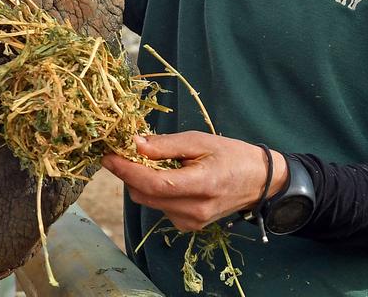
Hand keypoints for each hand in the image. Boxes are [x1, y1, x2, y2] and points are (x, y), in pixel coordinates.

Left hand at [101, 132, 288, 231]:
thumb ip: (165, 145)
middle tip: (126, 152)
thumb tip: (133, 144)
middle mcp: (194, 210)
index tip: (107, 155)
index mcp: (200, 185)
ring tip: (156, 163)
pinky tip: (170, 178)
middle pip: (144, 195)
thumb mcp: (199, 141)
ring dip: (142, 182)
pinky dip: (155, 192)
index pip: (152, 184)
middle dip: (129, 173)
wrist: (259, 181)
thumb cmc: (230, 155)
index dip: (125, 170)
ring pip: (148, 202)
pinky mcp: (189, 226)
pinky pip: (159, 207)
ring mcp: (191, 222)